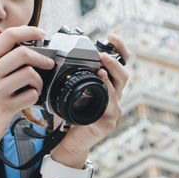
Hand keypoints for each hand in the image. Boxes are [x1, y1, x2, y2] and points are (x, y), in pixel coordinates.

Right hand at [0, 26, 56, 147]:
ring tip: (35, 87)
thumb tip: (27, 41)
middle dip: (42, 58)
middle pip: (23, 53)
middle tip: (48, 64)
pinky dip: (35, 96)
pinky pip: (31, 94)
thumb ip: (0, 59)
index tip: (41, 33)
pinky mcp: (4, 107)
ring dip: (39, 81)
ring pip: (30, 74)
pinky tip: (28, 99)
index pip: (8, 36)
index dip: (28, 31)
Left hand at [51, 32, 129, 166]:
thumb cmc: (70, 114)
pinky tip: (98, 88)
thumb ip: (72, 74)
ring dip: (110, 78)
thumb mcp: (72, 90)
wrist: (69, 141)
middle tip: (103, 55)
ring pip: (117, 90)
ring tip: (101, 69)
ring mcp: (113, 109)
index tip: (112, 36)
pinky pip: (109, 107)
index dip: (119, 48)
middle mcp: (114, 95)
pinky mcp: (107, 122)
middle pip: (123, 74)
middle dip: (115, 62)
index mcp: (106, 84)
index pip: (119, 63)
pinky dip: (105, 97)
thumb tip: (55, 52)